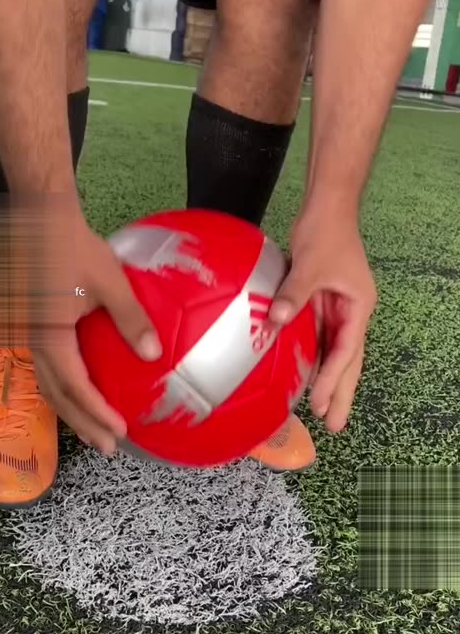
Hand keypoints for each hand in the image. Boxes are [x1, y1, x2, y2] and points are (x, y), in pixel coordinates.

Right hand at [28, 203, 161, 453]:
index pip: (75, 387)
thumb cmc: (75, 247)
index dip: (96, 413)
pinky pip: (44, 368)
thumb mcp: (110, 282)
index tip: (119, 432)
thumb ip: (131, 320)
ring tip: (92, 430)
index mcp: (51, 337)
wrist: (40, 219)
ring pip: (46, 384)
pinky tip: (78, 390)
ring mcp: (28, 335)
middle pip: (56, 395)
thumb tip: (153, 354)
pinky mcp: (30, 326)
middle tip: (106, 448)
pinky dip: (62, 387)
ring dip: (70, 410)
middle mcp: (34, 342)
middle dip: (82, 424)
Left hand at [269, 208, 376, 431]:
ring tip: (324, 411)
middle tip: (335, 426)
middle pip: (349, 360)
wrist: (327, 207)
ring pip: (336, 351)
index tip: (323, 404)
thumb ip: (293, 295)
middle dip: (342, 392)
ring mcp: (340, 308)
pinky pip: (320, 336)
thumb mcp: (309, 265)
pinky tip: (306, 375)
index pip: (346, 351)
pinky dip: (315, 357)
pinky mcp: (324, 302)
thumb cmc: (325, 233)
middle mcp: (353, 312)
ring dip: (330, 379)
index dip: (334, 379)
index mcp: (358, 307)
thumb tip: (274, 322)